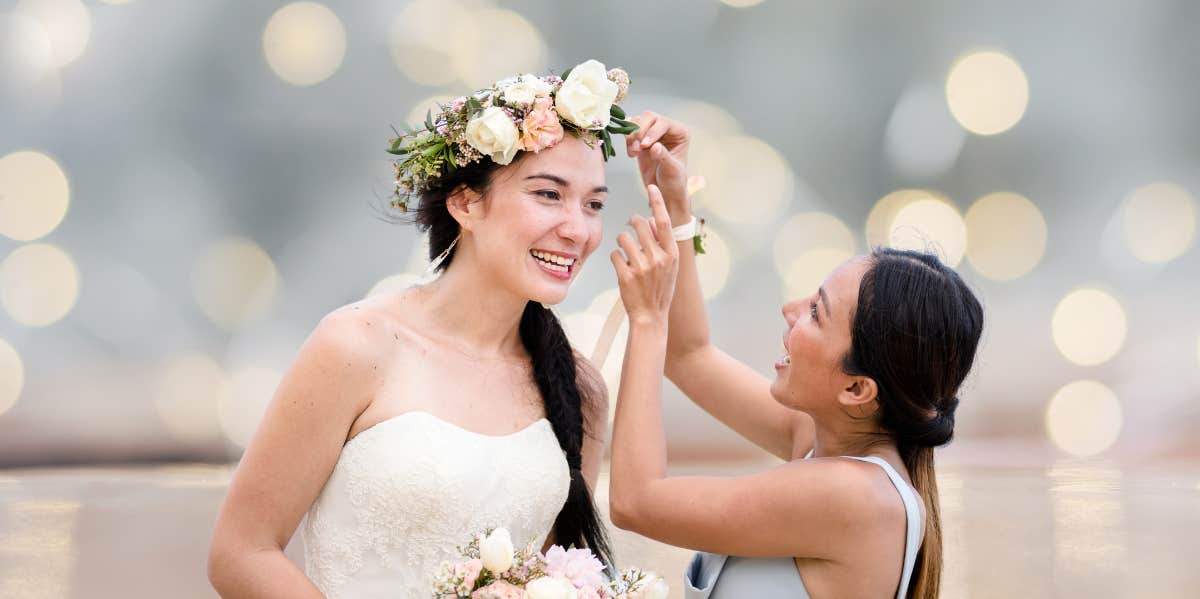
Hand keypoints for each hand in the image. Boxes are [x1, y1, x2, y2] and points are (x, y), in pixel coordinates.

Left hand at [611, 184, 678, 327]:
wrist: (651, 316)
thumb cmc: (660, 288)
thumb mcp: (668, 266)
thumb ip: (661, 242)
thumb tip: (649, 220)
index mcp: (671, 254)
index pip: (663, 221)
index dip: (657, 202)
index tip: (652, 187)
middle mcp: (658, 258)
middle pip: (638, 224)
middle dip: (631, 223)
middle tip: (631, 229)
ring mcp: (642, 267)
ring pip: (623, 237)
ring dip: (622, 242)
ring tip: (627, 254)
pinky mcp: (626, 276)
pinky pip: (614, 255)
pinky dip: (616, 259)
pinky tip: (622, 268)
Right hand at [626, 112, 689, 216]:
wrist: (664, 190)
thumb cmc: (673, 180)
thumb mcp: (671, 170)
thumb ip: (664, 157)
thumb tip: (655, 146)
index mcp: (680, 132)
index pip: (664, 123)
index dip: (652, 132)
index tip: (644, 146)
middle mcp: (667, 128)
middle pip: (649, 117)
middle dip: (640, 132)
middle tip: (636, 150)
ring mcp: (653, 131)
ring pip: (637, 122)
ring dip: (632, 137)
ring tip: (633, 154)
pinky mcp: (641, 137)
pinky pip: (630, 130)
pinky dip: (627, 140)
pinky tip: (631, 152)